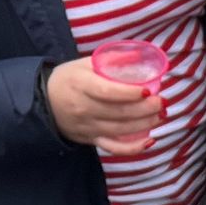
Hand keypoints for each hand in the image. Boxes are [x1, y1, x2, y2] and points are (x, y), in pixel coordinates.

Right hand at [46, 59, 164, 154]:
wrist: (44, 101)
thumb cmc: (68, 79)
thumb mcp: (84, 63)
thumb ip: (111, 59)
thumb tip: (140, 55)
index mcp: (80, 85)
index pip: (107, 91)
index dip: (129, 93)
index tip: (148, 90)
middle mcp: (83, 108)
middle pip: (118, 112)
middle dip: (144, 109)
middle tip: (162, 102)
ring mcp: (87, 126)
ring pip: (120, 130)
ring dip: (144, 124)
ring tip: (160, 115)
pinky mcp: (90, 140)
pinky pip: (113, 147)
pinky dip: (132, 148)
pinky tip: (149, 141)